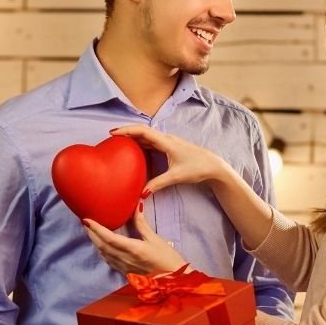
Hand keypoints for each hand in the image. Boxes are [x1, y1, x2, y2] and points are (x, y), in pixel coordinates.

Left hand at [83, 205, 186, 274]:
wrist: (173, 281)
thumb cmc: (168, 259)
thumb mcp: (155, 239)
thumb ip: (142, 224)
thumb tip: (135, 207)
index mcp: (133, 250)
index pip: (109, 238)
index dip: (96, 229)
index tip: (86, 219)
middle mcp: (125, 260)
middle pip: (102, 246)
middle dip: (91, 233)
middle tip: (85, 221)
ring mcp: (124, 267)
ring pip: (103, 254)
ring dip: (95, 242)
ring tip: (90, 230)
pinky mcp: (125, 272)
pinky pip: (108, 260)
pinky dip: (102, 250)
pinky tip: (101, 245)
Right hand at [109, 125, 227, 195]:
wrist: (213, 166)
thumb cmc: (197, 168)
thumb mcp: (176, 177)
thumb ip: (158, 184)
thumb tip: (141, 194)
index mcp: (166, 141)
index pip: (143, 131)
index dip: (127, 130)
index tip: (113, 133)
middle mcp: (166, 139)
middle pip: (142, 131)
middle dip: (127, 132)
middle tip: (112, 137)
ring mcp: (168, 142)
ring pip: (147, 137)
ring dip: (134, 137)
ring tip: (119, 142)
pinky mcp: (170, 147)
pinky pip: (152, 143)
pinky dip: (141, 144)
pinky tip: (135, 150)